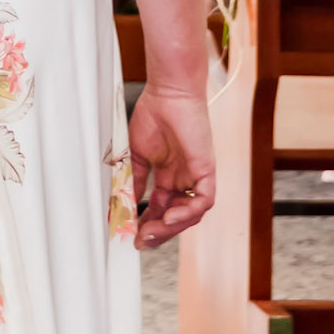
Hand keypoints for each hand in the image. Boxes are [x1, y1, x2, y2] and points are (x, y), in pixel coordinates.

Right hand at [129, 87, 214, 247]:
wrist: (168, 94)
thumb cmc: (154, 115)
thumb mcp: (137, 153)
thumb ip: (135, 179)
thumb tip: (127, 202)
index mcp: (168, 175)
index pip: (160, 207)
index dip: (147, 222)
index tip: (131, 232)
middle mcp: (184, 179)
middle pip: (175, 216)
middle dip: (158, 231)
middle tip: (140, 240)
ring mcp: (196, 176)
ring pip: (189, 214)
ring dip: (170, 227)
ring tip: (150, 231)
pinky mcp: (207, 172)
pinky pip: (202, 201)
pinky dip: (187, 213)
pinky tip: (169, 217)